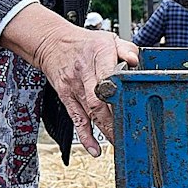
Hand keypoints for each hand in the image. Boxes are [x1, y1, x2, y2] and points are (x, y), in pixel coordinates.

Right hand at [4, 6, 139, 155]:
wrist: (52, 42)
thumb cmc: (86, 43)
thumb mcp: (108, 39)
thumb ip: (126, 49)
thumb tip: (135, 61)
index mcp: (98, 54)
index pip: (107, 75)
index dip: (117, 91)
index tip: (130, 105)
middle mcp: (84, 72)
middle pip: (98, 100)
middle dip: (114, 120)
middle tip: (129, 135)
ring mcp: (73, 87)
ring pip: (90, 113)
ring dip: (104, 131)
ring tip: (118, 144)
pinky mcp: (66, 97)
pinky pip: (76, 119)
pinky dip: (85, 136)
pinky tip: (94, 149)